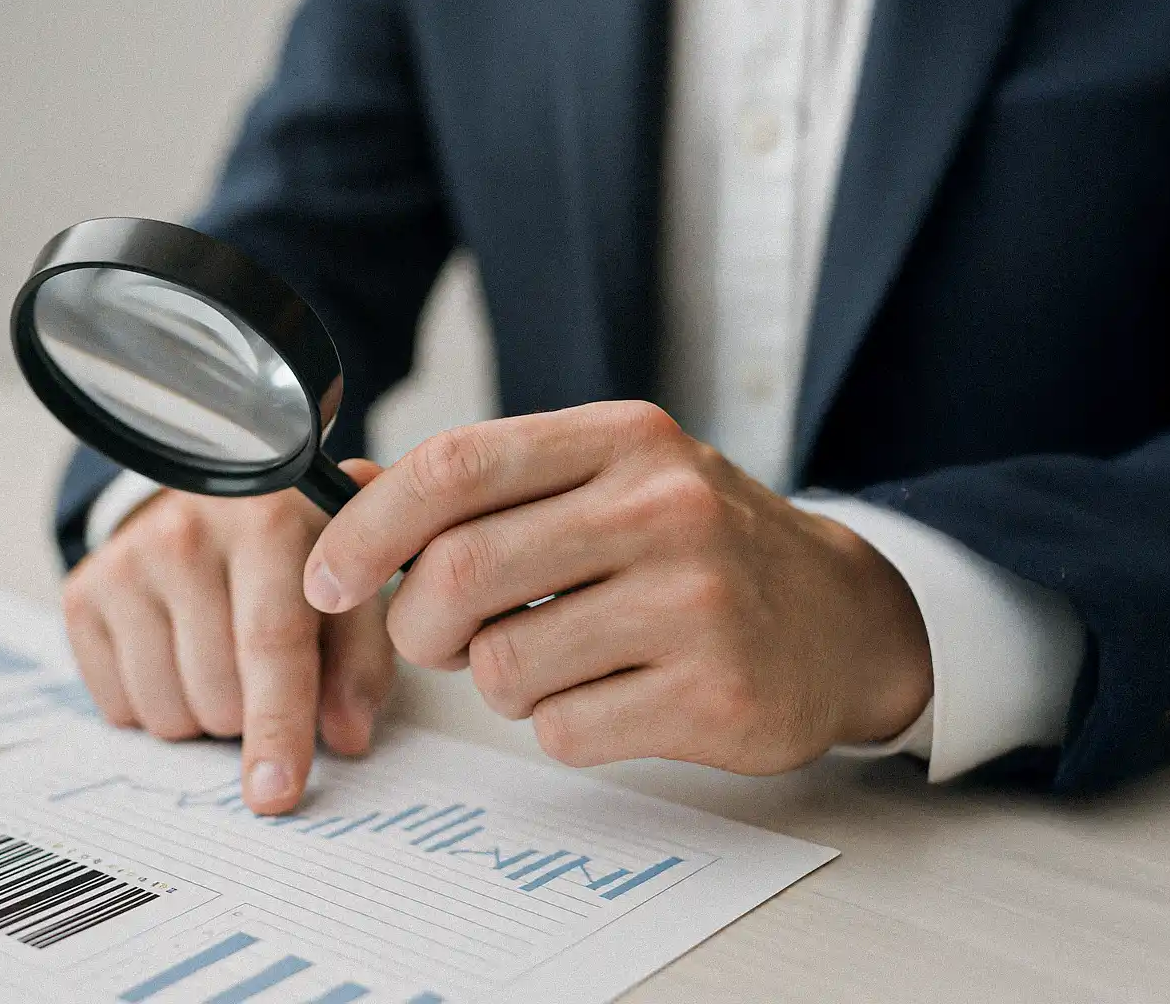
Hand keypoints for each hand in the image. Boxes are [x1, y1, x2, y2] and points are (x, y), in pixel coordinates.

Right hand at [62, 460, 392, 812]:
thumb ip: (361, 663)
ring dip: (203, 716)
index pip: (270, 645)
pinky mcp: (83, 591)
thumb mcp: (353, 592)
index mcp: (270, 523)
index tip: (276, 795)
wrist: (220, 496)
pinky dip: (157, 706)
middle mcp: (188, 532)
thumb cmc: (301, 558)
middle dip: (249, 719)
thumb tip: (346, 738)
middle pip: (217, 695)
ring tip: (223, 658)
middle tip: (264, 674)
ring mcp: (127, 560)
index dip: (277, 728)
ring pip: (165, 713)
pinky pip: (119, 708)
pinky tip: (178, 652)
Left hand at [303, 402, 931, 774]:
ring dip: (497, 680)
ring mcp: (693, 603)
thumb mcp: (607, 479)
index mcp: (623, 440)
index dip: (368, 527)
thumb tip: (349, 491)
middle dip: (417, 624)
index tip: (329, 576)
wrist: (841, 619)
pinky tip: (611, 693)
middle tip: (437, 637)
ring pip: (503, 667)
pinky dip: (558, 723)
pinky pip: (562, 729)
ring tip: (553, 658)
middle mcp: (662, 507)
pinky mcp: (711, 695)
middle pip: (460, 572)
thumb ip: (486, 486)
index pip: (457, 466)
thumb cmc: (699, 546)